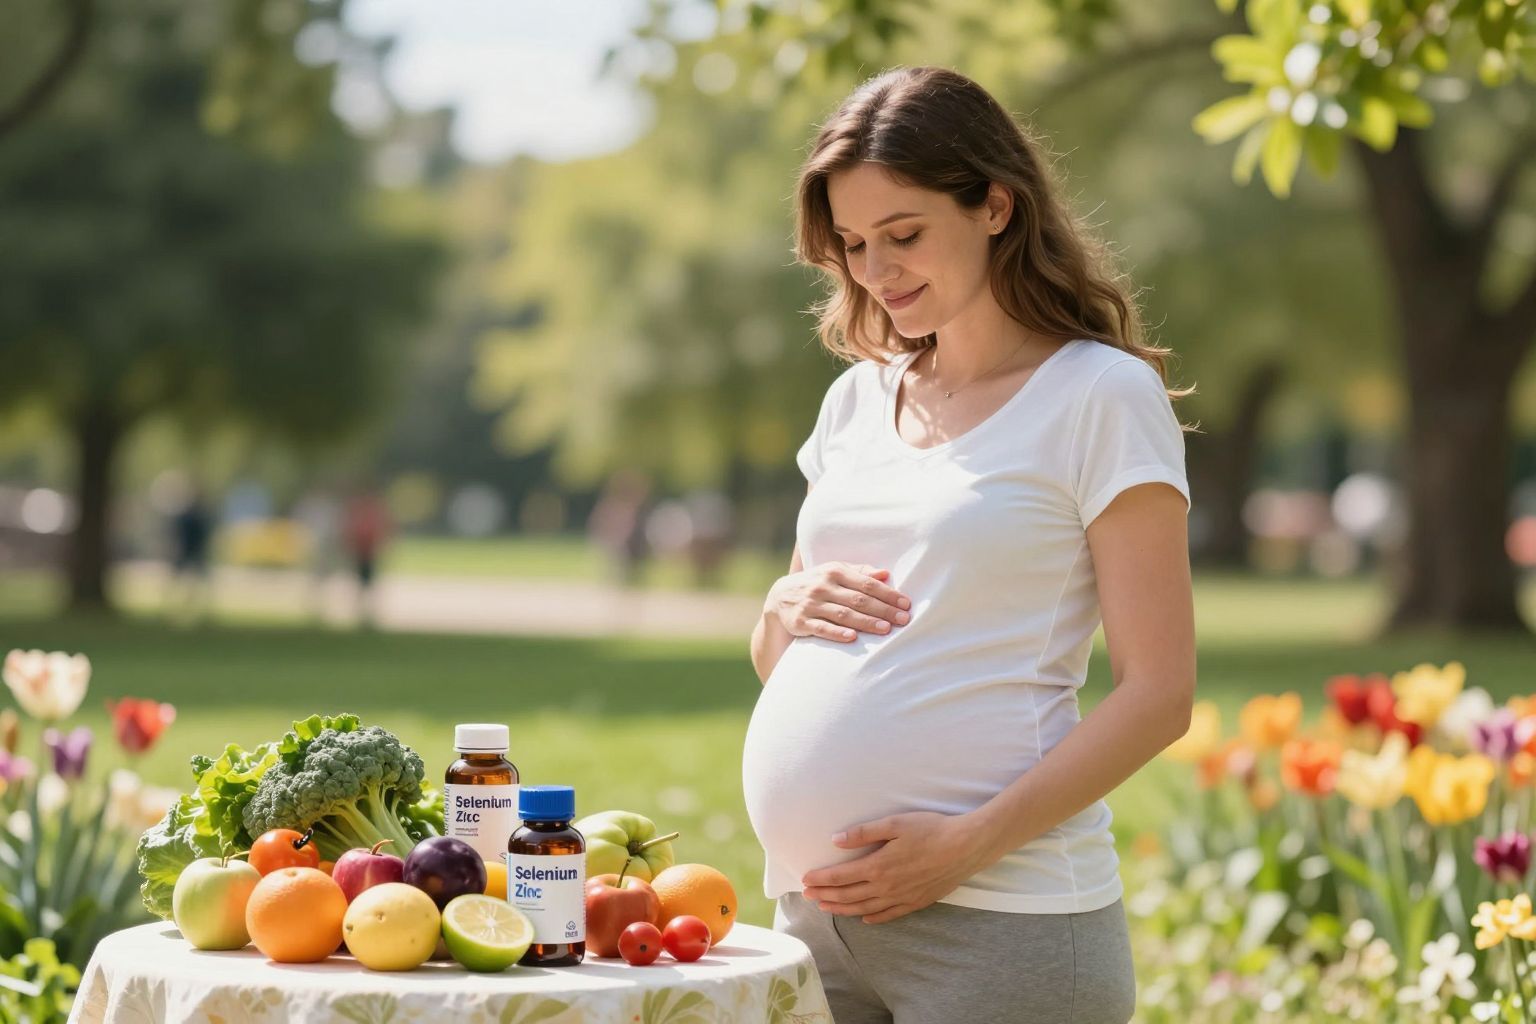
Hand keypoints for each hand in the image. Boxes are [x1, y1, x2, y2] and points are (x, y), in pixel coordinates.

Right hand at [764, 561, 910, 643]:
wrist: (780, 597)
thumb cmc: (818, 584)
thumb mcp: (835, 573)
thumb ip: (860, 573)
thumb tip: (885, 574)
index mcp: (834, 571)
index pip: (866, 583)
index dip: (888, 594)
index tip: (906, 604)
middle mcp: (822, 586)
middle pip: (858, 600)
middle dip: (883, 610)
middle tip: (903, 620)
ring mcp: (810, 604)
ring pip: (843, 614)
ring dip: (866, 622)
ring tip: (886, 629)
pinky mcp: (800, 622)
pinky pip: (821, 628)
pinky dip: (837, 633)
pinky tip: (852, 638)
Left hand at [799, 811, 997, 923]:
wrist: (966, 847)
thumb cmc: (931, 830)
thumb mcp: (895, 823)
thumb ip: (864, 833)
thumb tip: (835, 839)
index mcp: (878, 866)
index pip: (840, 877)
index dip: (821, 880)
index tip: (805, 880)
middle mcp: (886, 887)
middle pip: (848, 896)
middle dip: (825, 896)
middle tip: (807, 896)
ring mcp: (901, 897)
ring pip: (864, 908)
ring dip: (842, 909)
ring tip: (827, 909)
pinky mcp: (916, 902)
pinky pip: (889, 915)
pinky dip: (873, 918)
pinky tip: (864, 919)